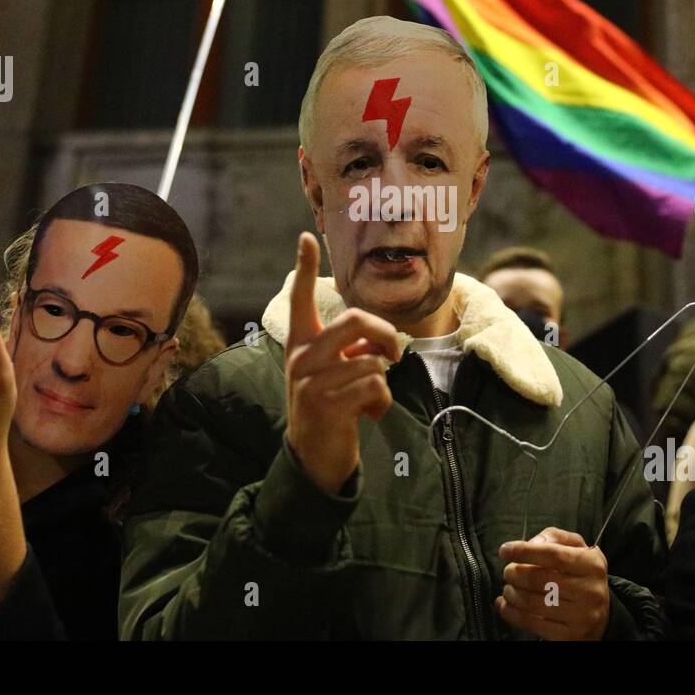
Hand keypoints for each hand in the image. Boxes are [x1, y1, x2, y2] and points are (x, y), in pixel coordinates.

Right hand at [285, 232, 399, 495]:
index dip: (302, 267)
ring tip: (370, 399)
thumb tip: (382, 344)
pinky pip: (374, 386)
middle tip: (394, 354)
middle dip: (385, 333)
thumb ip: (349, 351)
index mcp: (300, 342)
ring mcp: (310, 380)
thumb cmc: (330, 406)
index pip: (299, 298)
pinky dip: (382, 403)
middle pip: (356, 319)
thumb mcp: (331, 373)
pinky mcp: (325, 403)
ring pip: (372, 360)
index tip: (304, 237)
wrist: (314, 457)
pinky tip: (369, 416)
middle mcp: (300, 355)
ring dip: (384, 382)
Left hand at [497, 527, 609, 639]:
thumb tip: (529, 545)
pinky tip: (506, 605)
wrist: (601, 615)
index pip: (554, 555)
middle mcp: (590, 591)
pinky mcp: (570, 637)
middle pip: (538, 579)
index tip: (505, 550)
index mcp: (592, 565)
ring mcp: (582, 617)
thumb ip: (552, 538)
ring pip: (531, 602)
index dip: (525, 551)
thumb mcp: (575, 548)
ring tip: (509, 588)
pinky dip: (511, 613)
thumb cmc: (581, 575)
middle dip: (514, 573)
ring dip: (511, 593)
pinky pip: (531, 623)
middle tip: (508, 572)